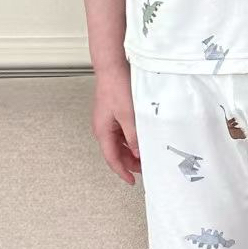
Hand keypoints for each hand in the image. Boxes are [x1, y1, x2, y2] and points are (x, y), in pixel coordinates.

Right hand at [91, 60, 141, 184]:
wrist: (112, 67)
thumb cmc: (116, 87)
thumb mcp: (129, 115)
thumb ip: (133, 136)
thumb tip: (138, 153)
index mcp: (102, 131)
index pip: (112, 159)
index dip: (122, 172)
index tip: (131, 181)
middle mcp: (102, 128)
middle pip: (115, 152)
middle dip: (129, 162)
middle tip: (144, 168)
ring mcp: (107, 121)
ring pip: (119, 143)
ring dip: (131, 151)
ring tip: (145, 154)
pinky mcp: (113, 114)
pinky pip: (121, 133)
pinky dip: (131, 139)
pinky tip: (141, 139)